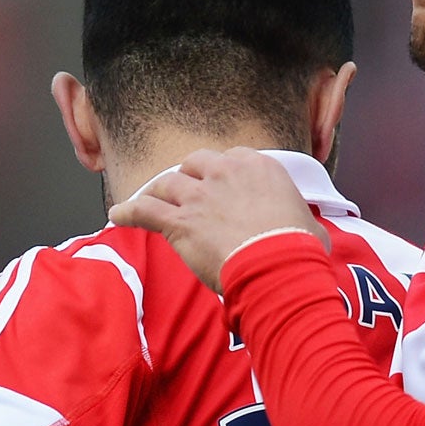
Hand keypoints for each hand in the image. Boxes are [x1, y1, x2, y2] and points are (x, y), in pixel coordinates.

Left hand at [110, 149, 326, 289]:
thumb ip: (296, 216)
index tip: (217, 183)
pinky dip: (128, 211)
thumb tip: (306, 229)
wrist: (277, 267)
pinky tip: (116, 214)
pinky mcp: (179, 222)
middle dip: (186, 175)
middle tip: (182, 188)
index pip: (230, 158)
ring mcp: (199, 196)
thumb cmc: (298, 249)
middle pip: (194, 163)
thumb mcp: (308, 222)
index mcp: (258, 167)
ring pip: (166, 184)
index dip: (219, 172)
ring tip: (147, 198)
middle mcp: (225, 174)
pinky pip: (144, 210)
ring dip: (156, 191)